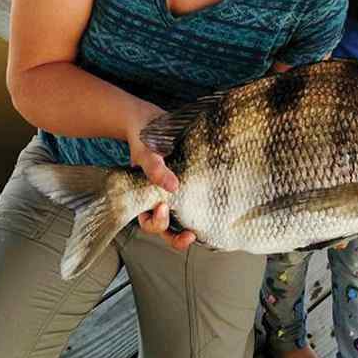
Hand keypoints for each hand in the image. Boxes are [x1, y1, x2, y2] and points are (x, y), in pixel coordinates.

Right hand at [127, 106, 195, 251]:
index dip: (157, 223)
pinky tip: (215, 203)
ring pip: (182, 219)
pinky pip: (195, 199)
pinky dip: (204, 205)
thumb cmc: (142, 138)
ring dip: (192, 226)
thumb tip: (173, 186)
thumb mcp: (146, 152)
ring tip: (204, 227)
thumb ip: (155, 169)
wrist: (149, 120)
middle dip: (177, 238)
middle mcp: (159, 200)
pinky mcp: (189, 182)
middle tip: (190, 235)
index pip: (149, 222)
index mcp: (144, 199)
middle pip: (167, 229)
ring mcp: (175, 193)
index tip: (163, 207)